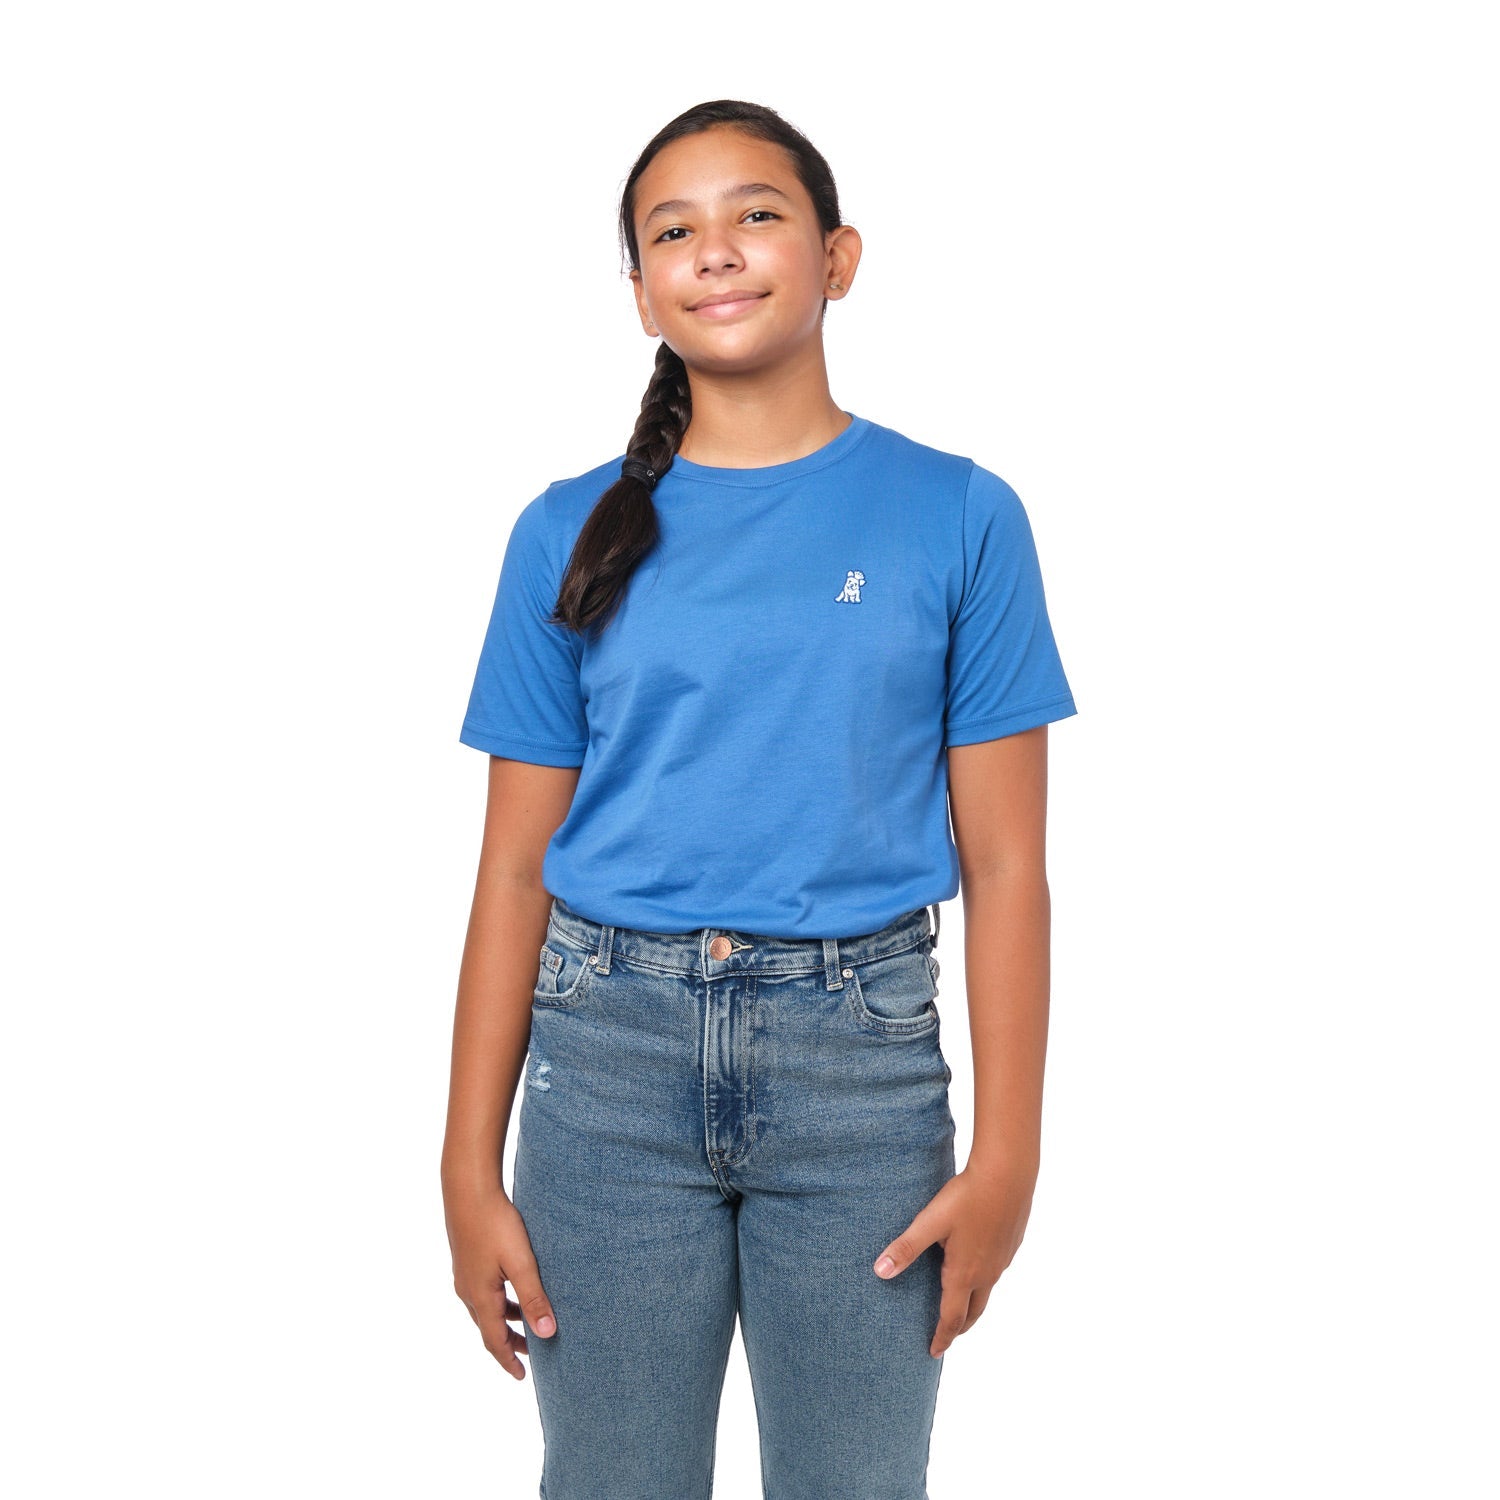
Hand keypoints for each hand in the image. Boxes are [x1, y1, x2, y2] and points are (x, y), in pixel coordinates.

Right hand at [444, 1181, 557, 1380]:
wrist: (468, 1189)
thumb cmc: (496, 1223)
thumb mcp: (521, 1263)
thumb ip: (534, 1298)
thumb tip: (547, 1334)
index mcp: (480, 1297)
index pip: (494, 1341)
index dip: (508, 1360)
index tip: (521, 1377)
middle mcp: (467, 1290)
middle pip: (489, 1327)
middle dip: (509, 1343)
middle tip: (530, 1355)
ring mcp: (464, 1274)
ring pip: (486, 1308)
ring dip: (505, 1320)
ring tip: (526, 1324)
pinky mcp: (467, 1259)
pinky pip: (483, 1292)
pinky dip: (499, 1301)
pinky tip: (511, 1288)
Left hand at [872, 1159, 1036, 1357]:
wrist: (1008, 1174)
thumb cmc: (966, 1198)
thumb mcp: (930, 1222)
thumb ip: (906, 1248)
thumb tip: (880, 1272)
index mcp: (964, 1274)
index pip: (952, 1319)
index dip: (942, 1338)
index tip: (933, 1352)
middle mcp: (987, 1273)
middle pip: (973, 1312)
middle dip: (959, 1326)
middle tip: (947, 1335)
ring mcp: (1002, 1260)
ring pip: (987, 1291)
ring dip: (972, 1303)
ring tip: (959, 1302)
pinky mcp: (1011, 1243)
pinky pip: (996, 1271)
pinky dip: (983, 1280)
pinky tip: (977, 1263)